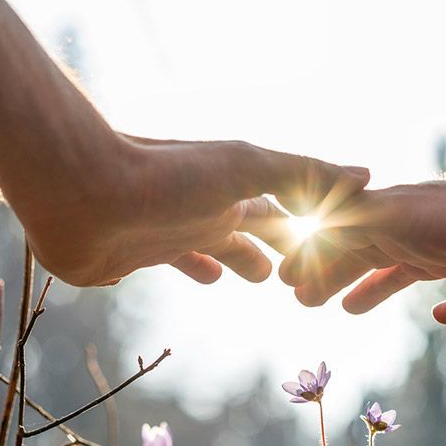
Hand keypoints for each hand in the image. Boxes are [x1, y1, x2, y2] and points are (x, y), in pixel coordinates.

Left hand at [20, 136, 368, 285]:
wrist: (80, 191)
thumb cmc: (167, 178)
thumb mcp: (245, 168)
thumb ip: (302, 173)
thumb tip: (366, 175)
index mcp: (233, 190)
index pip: (282, 209)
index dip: (308, 228)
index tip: (332, 246)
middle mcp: (206, 208)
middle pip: (252, 229)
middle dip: (277, 246)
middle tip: (298, 271)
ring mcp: (171, 231)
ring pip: (215, 247)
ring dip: (237, 258)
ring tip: (257, 277)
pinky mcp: (136, 255)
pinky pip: (172, 263)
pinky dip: (191, 269)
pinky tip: (200, 277)